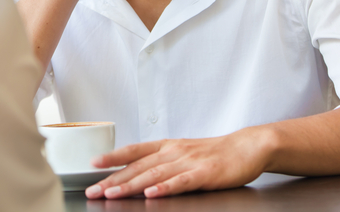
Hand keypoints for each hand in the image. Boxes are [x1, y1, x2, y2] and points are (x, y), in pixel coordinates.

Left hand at [85, 128, 272, 198]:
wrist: (246, 148)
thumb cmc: (214, 153)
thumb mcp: (182, 152)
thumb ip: (161, 161)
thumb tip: (136, 172)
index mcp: (167, 146)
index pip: (133, 150)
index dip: (112, 156)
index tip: (92, 164)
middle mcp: (173, 151)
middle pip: (138, 166)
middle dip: (113, 179)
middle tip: (94, 190)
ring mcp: (188, 162)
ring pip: (154, 174)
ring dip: (131, 184)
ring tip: (112, 194)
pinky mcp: (204, 173)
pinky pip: (181, 182)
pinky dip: (165, 188)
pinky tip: (152, 194)